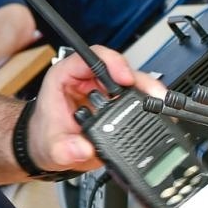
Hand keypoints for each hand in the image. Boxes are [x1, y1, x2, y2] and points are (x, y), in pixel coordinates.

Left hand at [28, 46, 164, 171]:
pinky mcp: (115, 103)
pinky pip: (135, 96)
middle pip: (118, 67)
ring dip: (147, 90)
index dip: (111, 63)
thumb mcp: (50, 146)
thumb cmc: (45, 136)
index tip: (123, 78)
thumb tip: (82, 149)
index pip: (91, 57)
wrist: (48, 149)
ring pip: (130, 80)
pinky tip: (160, 111)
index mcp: (66, 77)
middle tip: (153, 95)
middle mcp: (87, 79)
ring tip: (161, 104)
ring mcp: (103, 90)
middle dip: (138, 79)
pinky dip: (148, 103)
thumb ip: (63, 149)